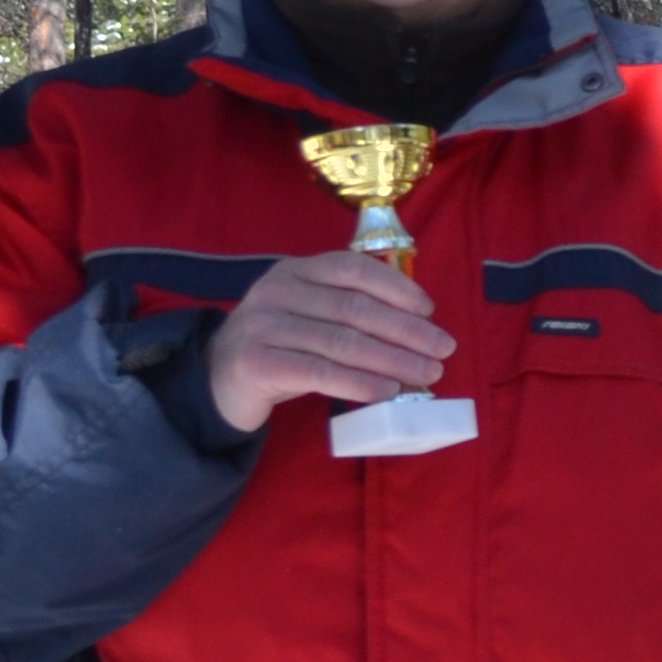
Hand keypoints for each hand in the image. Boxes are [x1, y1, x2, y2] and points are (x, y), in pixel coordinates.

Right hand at [206, 251, 453, 430]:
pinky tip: (387, 392)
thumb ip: (351, 313)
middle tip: (443, 349)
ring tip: (428, 375)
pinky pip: (319, 372)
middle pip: (354, 308)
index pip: (352, 269)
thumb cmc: (281, 347)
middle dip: (406, 330)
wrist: (217, 379)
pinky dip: (359, 382)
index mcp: (296, 272)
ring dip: (393, 360)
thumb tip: (420, 331)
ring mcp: (263, 326)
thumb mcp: (312, 317)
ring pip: (342, 342)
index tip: (429, 310)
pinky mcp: (257, 363)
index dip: (395, 287)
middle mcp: (276, 292)